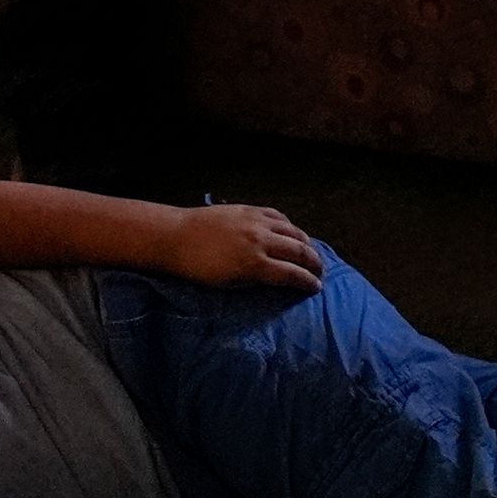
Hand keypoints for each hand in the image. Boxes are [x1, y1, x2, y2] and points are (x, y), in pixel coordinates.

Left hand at [150, 202, 322, 294]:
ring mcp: (256, 221)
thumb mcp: (228, 283)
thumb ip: (255, 279)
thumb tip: (276, 278)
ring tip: (311, 252)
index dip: (307, 282)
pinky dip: (289, 225)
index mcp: (254, 263)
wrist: (175, 237)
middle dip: (314, 262)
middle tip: (321, 271)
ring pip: (292, 230)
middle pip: (298, 250)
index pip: (291, 274)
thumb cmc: (198, 268)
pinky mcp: (249, 209)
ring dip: (306, 242)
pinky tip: (291, 231)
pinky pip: (278, 216)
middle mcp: (261, 240)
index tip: (316, 288)